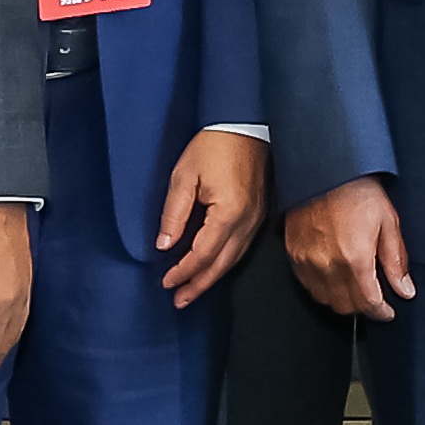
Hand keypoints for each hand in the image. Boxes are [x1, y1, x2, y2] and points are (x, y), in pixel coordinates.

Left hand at [151, 130, 266, 304]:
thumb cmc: (213, 145)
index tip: (166, 282)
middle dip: (199, 285)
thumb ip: (174, 214)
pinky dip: (225, 262)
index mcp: (228, 214)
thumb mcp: (184, 176)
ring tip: (193, 291)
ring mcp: (256, 218)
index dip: (183, 271)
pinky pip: (242, 247)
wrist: (245, 123)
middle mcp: (247, 221)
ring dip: (212, 277)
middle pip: (221, 264)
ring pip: (234, 259)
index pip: (202, 254)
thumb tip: (165, 246)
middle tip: (179, 301)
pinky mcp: (259, 212)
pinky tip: (213, 267)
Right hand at [280, 177, 414, 320]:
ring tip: (356, 288)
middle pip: (347, 307)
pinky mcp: (294, 255)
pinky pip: (308, 286)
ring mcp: (308, 262)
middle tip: (374, 298)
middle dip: (364, 308)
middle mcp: (329, 265)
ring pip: (326, 300)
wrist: (325, 170)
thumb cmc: (358, 190)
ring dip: (343, 301)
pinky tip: (335, 278)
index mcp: (356, 259)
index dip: (381, 313)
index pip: (369, 303)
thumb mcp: (389, 222)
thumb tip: (405, 290)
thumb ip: (396, 262)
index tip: (388, 312)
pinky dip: (323, 289)